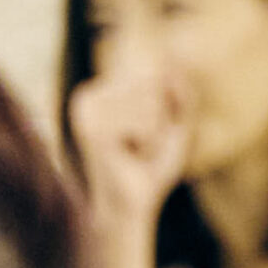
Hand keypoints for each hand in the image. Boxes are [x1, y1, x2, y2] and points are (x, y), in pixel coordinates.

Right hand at [67, 70, 189, 267]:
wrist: (128, 208)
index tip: (147, 136)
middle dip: (162, 122)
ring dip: (156, 135)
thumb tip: (179, 59)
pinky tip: (130, 158)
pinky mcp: (92, 128)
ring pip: (151, 105)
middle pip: (153, 86)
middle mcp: (88, 96)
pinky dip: (149, 144)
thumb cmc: (150, 169)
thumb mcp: (174, 126)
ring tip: (136, 153)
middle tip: (143, 148)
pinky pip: (145, 124)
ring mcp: (88, 111)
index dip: (166, 110)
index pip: (153, 76)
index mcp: (102, 92)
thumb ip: (179, 94)